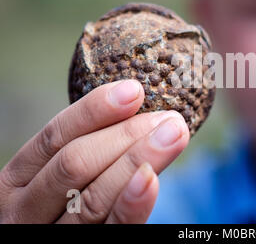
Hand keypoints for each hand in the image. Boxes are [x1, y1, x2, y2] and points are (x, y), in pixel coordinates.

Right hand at [0, 79, 189, 222]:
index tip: (134, 90)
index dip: (93, 110)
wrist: (69, 237)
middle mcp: (23, 210)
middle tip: (169, 119)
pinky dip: (131, 204)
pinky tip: (151, 179)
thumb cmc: (68, 203)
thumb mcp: (61, 177)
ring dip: (138, 160)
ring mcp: (50, 236)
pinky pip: (111, 229)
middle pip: (74, 163)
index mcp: (17, 179)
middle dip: (125, 135)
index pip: (54, 136)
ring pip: (92, 196)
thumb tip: (135, 100)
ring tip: (174, 135)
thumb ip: (89, 149)